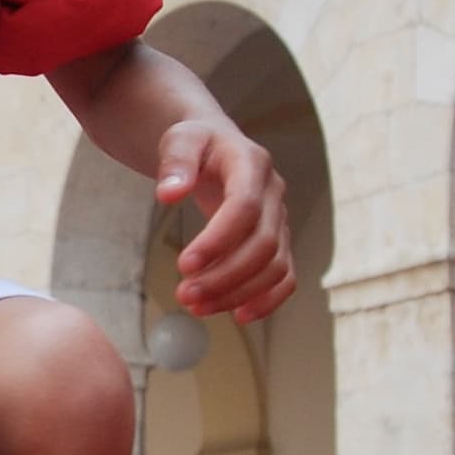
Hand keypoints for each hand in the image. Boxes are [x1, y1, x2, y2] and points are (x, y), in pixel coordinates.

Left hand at [155, 118, 293, 321]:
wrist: (214, 147)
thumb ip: (175, 162)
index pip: (245, 207)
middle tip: (184, 295)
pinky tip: (238, 315)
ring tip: (196, 306)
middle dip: (224, 276)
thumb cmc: (195, 143)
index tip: (184, 265)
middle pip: (263, 244)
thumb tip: (169, 193)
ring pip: (275, 266)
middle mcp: (273, 193)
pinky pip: (285, 276)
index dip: (218, 240)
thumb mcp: (179, 139)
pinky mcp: (278, 241)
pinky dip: (267, 300)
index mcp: (251, 163)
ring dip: (238, 293)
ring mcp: (279, 219)